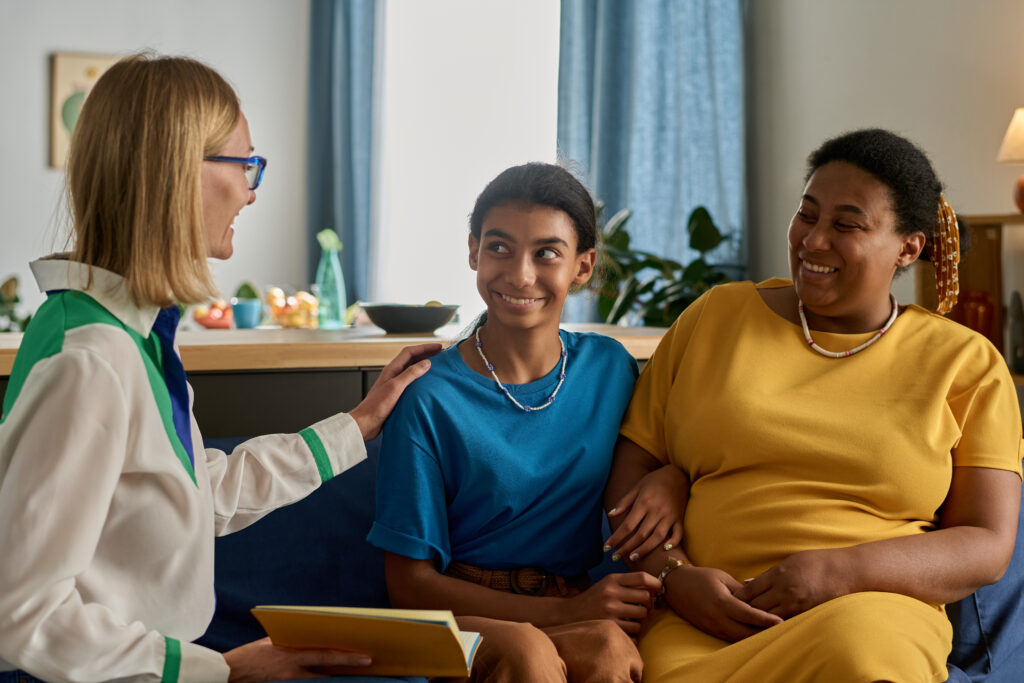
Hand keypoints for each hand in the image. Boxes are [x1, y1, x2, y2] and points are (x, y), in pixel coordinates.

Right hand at [224, 637, 370, 681]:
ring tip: (353, 672)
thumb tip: (313, 640)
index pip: (326, 655)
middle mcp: (292, 670)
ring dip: (334, 675)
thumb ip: (293, 643)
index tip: (366, 657)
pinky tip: (330, 677)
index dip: (348, 657)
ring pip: (319, 681)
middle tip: (368, 663)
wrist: (227, 673)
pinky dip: (318, 681)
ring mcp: (288, 682)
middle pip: (327, 670)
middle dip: (348, 667)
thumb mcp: (273, 642)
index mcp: (291, 654)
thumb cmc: (250, 655)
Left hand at [349, 343, 441, 439]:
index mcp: (392, 369)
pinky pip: (411, 380)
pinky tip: (427, 383)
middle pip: (411, 358)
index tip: (438, 347)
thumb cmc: (377, 406)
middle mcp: (393, 373)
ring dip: (424, 364)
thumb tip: (426, 363)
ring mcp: (395, 383)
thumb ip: (411, 374)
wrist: (366, 422)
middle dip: (426, 353)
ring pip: (412, 368)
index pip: (410, 352)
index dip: (424, 347)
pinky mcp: (397, 393)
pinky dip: (421, 377)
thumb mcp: (396, 387)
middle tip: (441, 353)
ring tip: (437, 365)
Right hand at [566, 571, 660, 633]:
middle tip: (643, 606)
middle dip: (648, 603)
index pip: (642, 577)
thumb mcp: (607, 583)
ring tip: (631, 617)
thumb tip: (656, 587)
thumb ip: (628, 583)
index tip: (659, 589)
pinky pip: (634, 630)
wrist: (569, 613)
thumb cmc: (594, 598)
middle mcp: (611, 592)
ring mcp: (610, 610)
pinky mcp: (610, 625)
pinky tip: (626, 627)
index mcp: (612, 579)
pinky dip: (634, 631)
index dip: (656, 583)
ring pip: (642, 615)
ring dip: (641, 618)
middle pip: (646, 597)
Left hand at [604, 464, 688, 562]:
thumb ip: (624, 502)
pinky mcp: (679, 518)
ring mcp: (669, 516)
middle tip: (616, 557)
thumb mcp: (637, 487)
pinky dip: (673, 542)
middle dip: (627, 547)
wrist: (677, 474)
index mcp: (644, 502)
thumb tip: (610, 514)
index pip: (628, 525)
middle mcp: (657, 511)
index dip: (616, 537)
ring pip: (657, 537)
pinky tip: (664, 550)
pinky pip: (678, 533)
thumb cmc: (654, 481)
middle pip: (641, 534)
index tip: (607, 547)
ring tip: (633, 558)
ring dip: (645, 549)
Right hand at [663, 565, 781, 641]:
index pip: (748, 614)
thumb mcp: (723, 577)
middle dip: (764, 634)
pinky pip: (730, 638)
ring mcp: (713, 627)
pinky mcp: (710, 631)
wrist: (675, 585)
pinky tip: (754, 636)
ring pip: (738, 639)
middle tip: (783, 632)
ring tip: (772, 636)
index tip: (781, 622)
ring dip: (755, 639)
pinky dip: (743, 638)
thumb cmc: (701, 577)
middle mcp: (717, 618)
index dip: (766, 620)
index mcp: (721, 602)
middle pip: (745, 633)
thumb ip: (741, 590)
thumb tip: (760, 599)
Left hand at [733, 549, 850, 619]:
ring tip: (743, 625)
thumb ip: (767, 575)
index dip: (737, 597)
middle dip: (742, 611)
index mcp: (778, 574)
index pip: (749, 590)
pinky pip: (784, 622)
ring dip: (756, 621)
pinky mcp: (805, 613)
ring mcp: (795, 603)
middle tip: (730, 615)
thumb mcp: (789, 562)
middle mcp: (784, 590)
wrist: (845, 571)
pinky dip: (773, 625)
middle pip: (755, 605)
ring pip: (768, 617)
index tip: (727, 601)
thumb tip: (747, 583)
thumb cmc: (816, 562)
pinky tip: (765, 628)